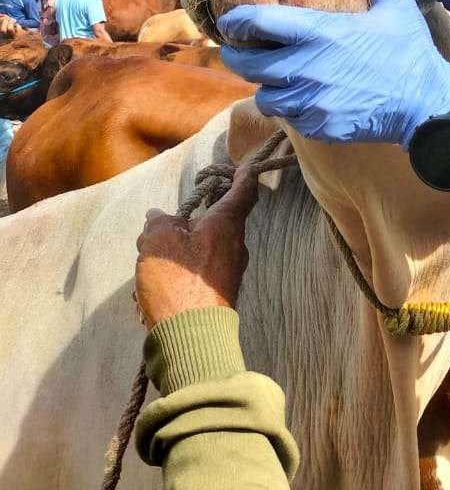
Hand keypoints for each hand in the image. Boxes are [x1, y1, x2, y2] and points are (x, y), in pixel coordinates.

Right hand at [134, 163, 259, 330]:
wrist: (191, 337)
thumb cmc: (179, 282)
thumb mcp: (158, 241)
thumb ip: (159, 222)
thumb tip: (159, 217)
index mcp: (227, 224)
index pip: (243, 190)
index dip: (244, 174)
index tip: (246, 164)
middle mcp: (236, 245)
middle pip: (217, 221)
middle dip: (190, 221)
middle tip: (163, 229)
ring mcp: (230, 270)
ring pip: (202, 248)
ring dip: (178, 252)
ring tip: (151, 268)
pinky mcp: (219, 292)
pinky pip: (198, 273)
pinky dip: (178, 274)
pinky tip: (156, 291)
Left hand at [218, 0, 449, 147]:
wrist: (427, 103)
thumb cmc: (410, 50)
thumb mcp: (396, 3)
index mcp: (321, 33)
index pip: (258, 22)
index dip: (236, 21)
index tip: (232, 22)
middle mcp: (307, 68)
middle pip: (248, 65)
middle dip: (240, 57)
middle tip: (244, 51)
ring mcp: (310, 101)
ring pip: (264, 96)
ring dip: (267, 86)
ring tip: (277, 78)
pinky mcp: (317, 126)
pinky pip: (288, 118)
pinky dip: (290, 109)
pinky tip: (304, 99)